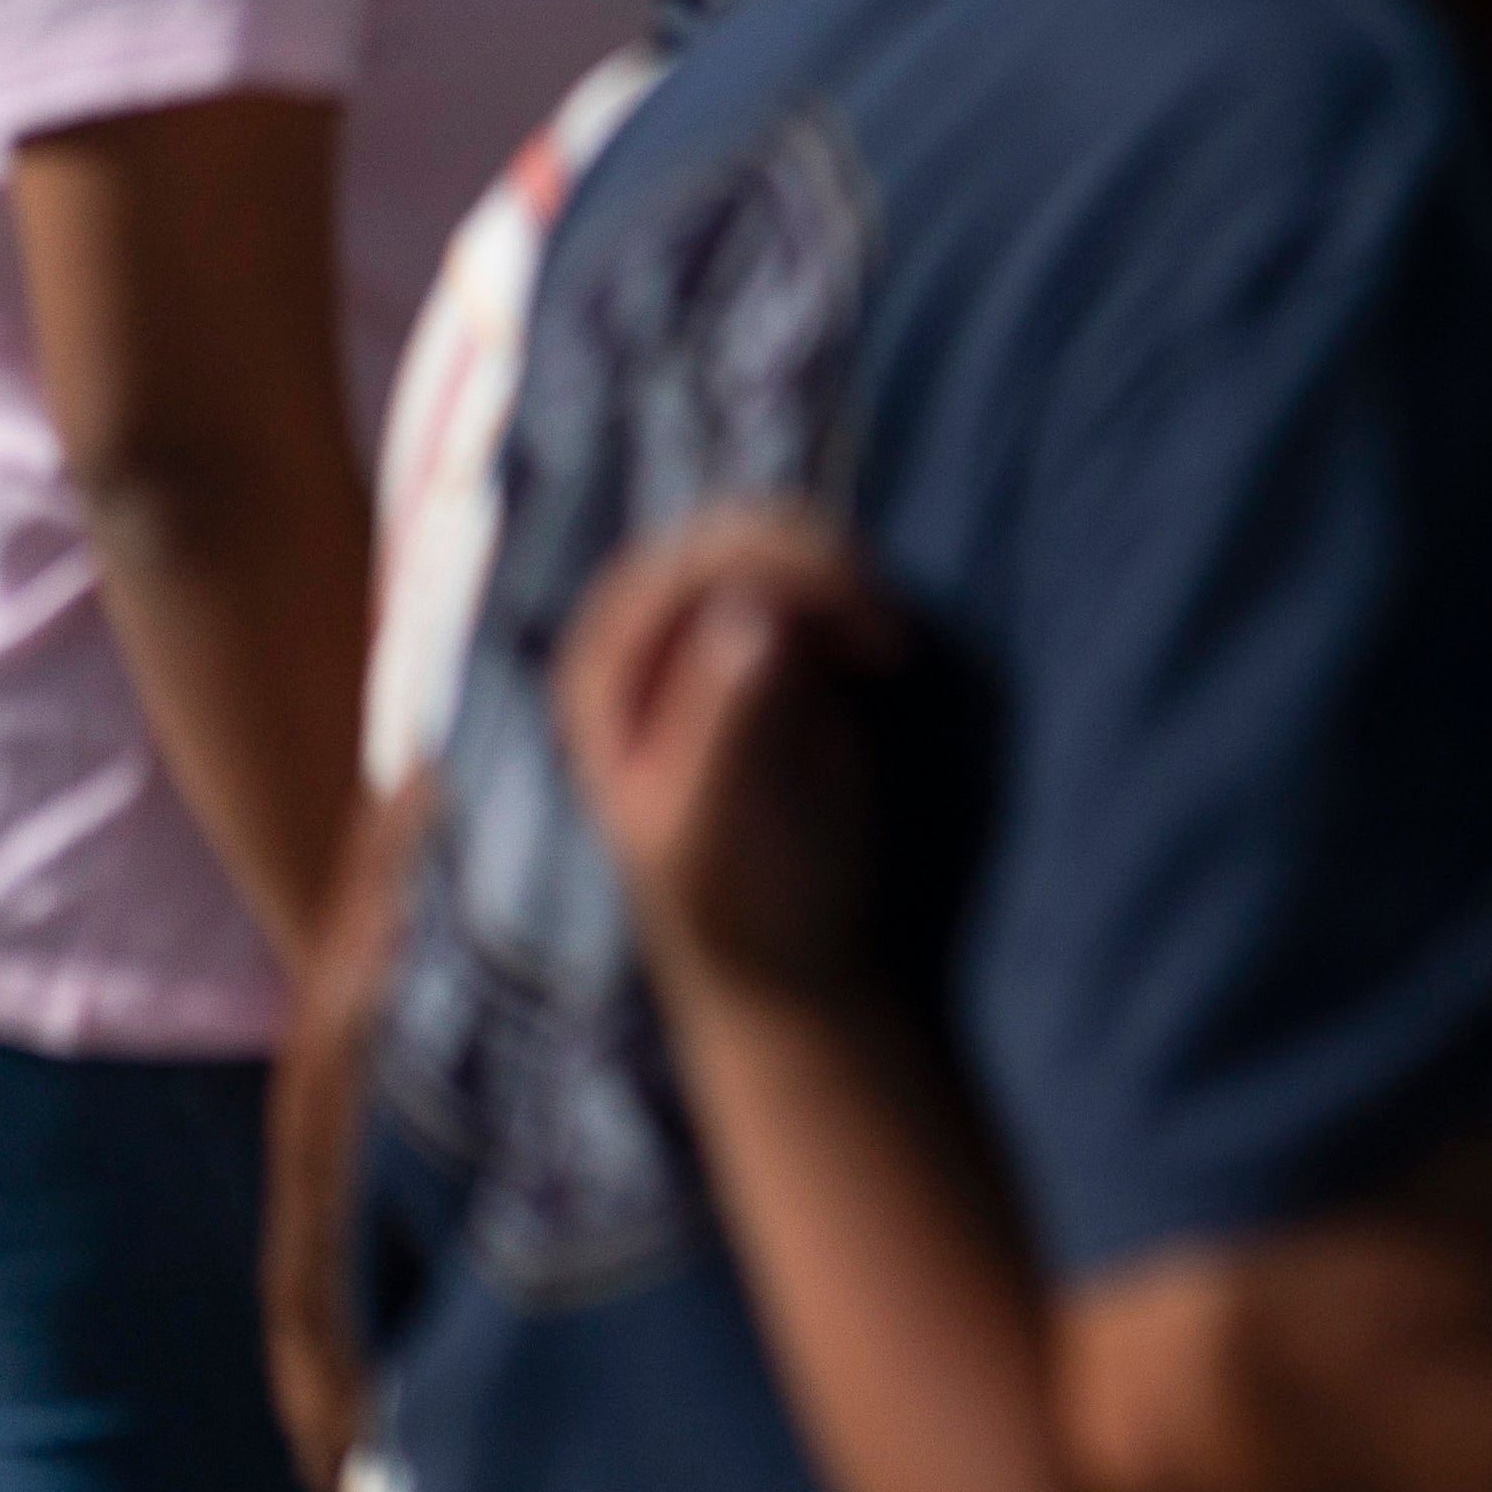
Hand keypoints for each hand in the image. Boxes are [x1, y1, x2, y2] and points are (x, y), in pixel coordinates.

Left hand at [550, 504, 897, 1008]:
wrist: (790, 954)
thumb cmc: (743, 902)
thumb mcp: (719, 822)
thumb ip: (725, 716)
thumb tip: (752, 614)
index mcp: (604, 672)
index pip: (677, 570)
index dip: (768, 569)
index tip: (857, 620)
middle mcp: (648, 638)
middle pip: (729, 537)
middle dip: (816, 563)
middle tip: (887, 642)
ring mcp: (711, 635)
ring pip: (777, 542)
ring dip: (844, 576)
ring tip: (887, 653)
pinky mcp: (775, 647)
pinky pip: (814, 578)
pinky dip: (858, 597)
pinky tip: (885, 654)